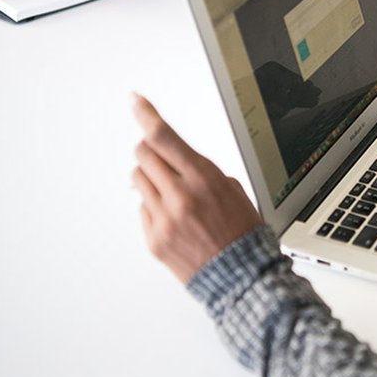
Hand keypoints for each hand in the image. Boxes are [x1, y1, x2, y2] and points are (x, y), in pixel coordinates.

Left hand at [131, 94, 262, 282]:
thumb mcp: (232, 190)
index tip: (134, 100)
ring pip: (138, 179)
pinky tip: (174, 217)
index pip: (165, 137)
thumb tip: (175, 159)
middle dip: (150, 149)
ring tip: (172, 192)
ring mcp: (163, 218)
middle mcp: (180, 196)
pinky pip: (141, 209)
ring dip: (150, 177)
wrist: (241, 276)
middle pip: (144, 153)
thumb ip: (201, 171)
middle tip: (160, 155)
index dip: (145, 114)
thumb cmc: (242, 234)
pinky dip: (154, 207)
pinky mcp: (153, 238)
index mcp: (203, 179)